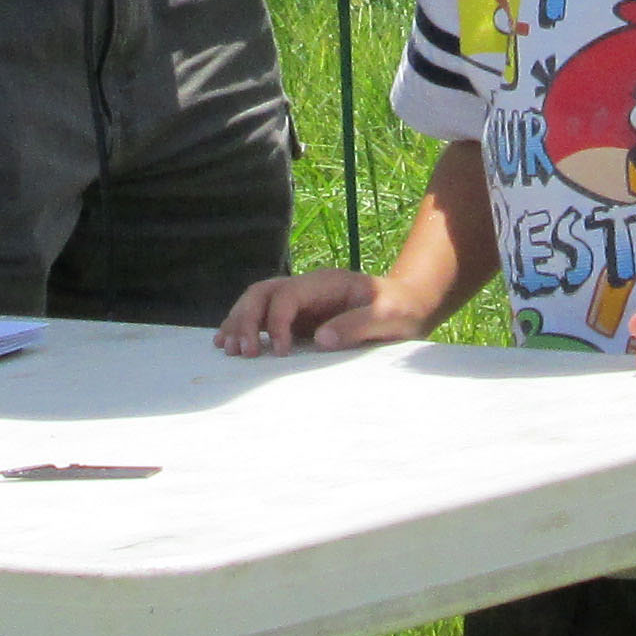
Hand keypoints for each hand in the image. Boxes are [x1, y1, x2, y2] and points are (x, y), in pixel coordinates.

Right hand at [215, 270, 427, 354]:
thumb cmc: (400, 310)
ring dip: (239, 322)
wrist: (407, 306)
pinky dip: (244, 327)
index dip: (276, 322)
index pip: (287, 295)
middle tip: (242, 352)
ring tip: (227, 348)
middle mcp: (307, 288)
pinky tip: (229, 342)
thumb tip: (320, 338)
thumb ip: (357, 324)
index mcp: (325, 283)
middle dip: (246, 318)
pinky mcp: (298, 317)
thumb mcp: (388, 316)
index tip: (280, 352)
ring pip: (257, 301)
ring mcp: (300, 301)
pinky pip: (262, 316)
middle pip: (263, 292)